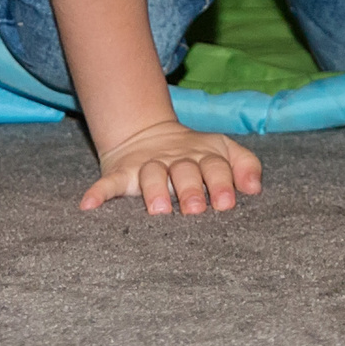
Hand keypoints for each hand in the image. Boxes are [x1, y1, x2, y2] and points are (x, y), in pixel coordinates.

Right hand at [82, 117, 264, 214]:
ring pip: (151, 175)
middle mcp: (176, 159)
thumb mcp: (222, 152)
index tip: (227, 203)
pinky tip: (88, 205)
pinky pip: (109, 182)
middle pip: (184, 171)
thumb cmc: (195, 156)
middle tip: (195, 210)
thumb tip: (256, 188)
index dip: (222, 182)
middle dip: (191, 189)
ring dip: (154, 191)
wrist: (148, 133)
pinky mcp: (122, 173)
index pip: (215, 166)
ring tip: (159, 211)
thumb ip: (245, 165)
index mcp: (203, 155)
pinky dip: (98, 192)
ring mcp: (148, 165)